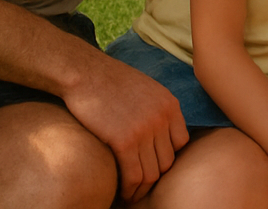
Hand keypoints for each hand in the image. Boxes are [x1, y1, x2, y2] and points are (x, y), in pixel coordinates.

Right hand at [59, 55, 188, 202]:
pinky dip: (129, 189)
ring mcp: (145, 130)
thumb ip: (158, 110)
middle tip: (140, 186)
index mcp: (170, 104)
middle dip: (154, 177)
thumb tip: (159, 135)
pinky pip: (134, 175)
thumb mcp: (146, 89)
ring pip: (151, 173)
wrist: (85, 73)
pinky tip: (122, 192)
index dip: (167, 157)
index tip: (152, 165)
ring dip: (141, 189)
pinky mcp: (124, 141)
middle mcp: (162, 118)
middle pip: (167, 162)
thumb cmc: (110, 80)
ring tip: (131, 194)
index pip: (182, 143)